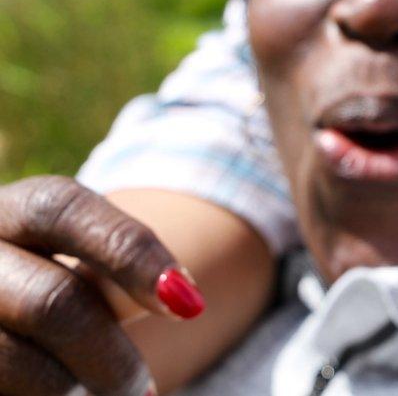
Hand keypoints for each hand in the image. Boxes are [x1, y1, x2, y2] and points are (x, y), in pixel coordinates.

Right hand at [0, 176, 204, 395]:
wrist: (2, 322)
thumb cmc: (53, 292)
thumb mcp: (79, 269)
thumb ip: (112, 276)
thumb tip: (181, 298)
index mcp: (8, 211)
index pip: (63, 209)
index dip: (131, 252)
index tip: (190, 305)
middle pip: (51, 300)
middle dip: (110, 357)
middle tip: (143, 390)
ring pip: (16, 360)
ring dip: (73, 393)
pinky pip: (5, 390)